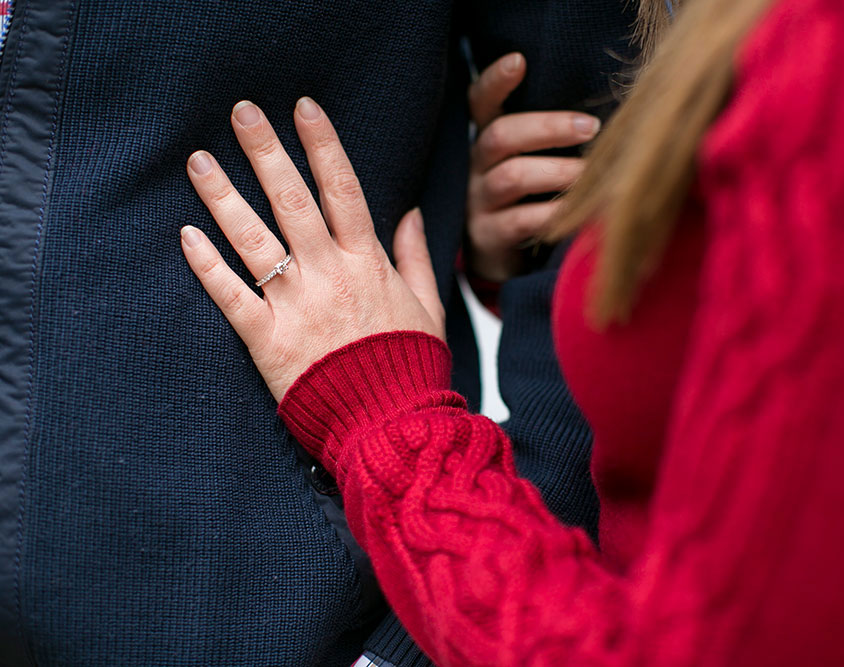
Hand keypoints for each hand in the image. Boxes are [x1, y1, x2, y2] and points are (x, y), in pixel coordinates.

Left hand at [180, 98, 444, 401]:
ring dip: (224, 197)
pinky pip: (230, 295)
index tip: (303, 108)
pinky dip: (207, 265)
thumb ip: (416, 257)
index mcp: (368, 264)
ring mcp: (295, 306)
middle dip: (266, 151)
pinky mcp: (268, 340)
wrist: (391, 426)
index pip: (343, 191)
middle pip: (291, 201)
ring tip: (199, 161)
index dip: (322, 145)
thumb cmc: (410, 367)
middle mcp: (330, 275)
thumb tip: (411, 214)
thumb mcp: (428, 307)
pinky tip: (187, 235)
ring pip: (253, 240)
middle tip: (240, 113)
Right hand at [465, 53, 600, 281]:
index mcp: (488, 142)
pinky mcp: (488, 236)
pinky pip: (522, 221)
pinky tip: (581, 213)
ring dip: (557, 172)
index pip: (480, 102)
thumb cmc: (528, 200)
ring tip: (590, 174)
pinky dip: (555, 214)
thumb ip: (551, 139)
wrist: (501, 262)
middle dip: (547, 127)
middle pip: (501, 135)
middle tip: (590, 127)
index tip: (519, 61)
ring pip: (512, 176)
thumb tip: (609, 115)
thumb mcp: (530, 163)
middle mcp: (476, 167)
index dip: (495, 81)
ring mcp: (478, 202)